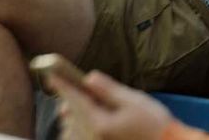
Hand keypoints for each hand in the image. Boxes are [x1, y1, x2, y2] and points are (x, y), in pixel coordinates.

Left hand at [52, 70, 170, 139]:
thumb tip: (88, 78)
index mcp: (99, 124)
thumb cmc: (156, 126)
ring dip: (72, 117)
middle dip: (69, 101)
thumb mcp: (135, 102)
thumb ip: (108, 89)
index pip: (74, 99)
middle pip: (70, 115)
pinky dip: (76, 132)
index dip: (62, 84)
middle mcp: (92, 138)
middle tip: (74, 89)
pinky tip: (85, 126)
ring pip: (71, 130)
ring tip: (79, 108)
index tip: (52, 74)